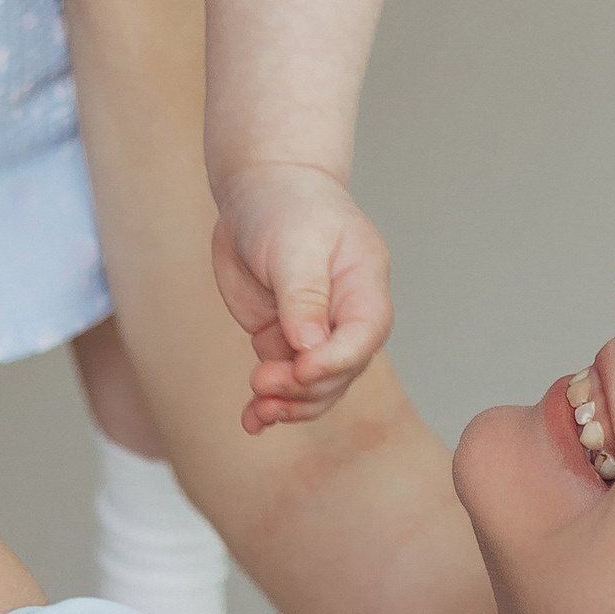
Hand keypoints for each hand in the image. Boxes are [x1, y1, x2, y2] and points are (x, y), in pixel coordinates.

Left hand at [212, 159, 392, 431]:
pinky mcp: (284, 340)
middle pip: (340, 370)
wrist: (259, 193)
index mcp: (364, 286)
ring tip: (256, 413)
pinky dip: (268, 402)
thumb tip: (309, 348)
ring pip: (314, 387)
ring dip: (287, 405)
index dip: (335, 360)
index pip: (363, 335)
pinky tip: (250, 419)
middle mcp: (346, 316)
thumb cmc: (286, 206)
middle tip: (261, 382)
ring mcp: (315, 332)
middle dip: (303, 385)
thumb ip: (304, 295)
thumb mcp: (296, 243)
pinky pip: (283, 382)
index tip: (300, 368)